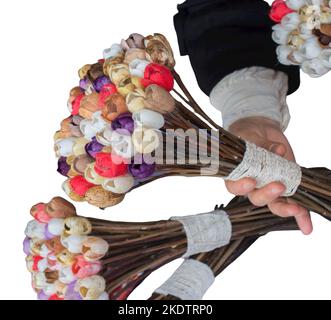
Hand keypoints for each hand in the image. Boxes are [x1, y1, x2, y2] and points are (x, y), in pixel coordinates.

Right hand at [226, 116, 312, 234]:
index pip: (234, 186)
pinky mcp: (285, 187)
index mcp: (236, 175)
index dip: (241, 187)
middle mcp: (252, 185)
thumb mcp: (250, 135)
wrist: (260, 132)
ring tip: (297, 209)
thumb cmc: (248, 134)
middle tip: (278, 186)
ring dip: (285, 209)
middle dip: (268, 195)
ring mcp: (268, 187)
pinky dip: (301, 215)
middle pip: (256, 198)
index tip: (251, 182)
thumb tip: (277, 150)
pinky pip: (291, 203)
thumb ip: (260, 144)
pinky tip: (307, 227)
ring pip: (274, 204)